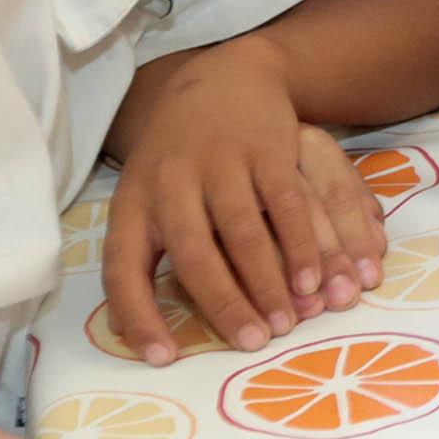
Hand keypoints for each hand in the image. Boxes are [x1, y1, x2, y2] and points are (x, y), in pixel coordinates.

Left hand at [104, 41, 383, 360]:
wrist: (222, 80)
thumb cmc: (180, 159)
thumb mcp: (146, 198)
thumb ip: (143, 256)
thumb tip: (135, 332)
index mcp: (134, 202)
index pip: (123, 268)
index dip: (140, 315)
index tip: (163, 358)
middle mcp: (171, 181)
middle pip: (194, 252)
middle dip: (226, 303)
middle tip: (254, 343)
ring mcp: (221, 162)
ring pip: (245, 231)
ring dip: (270, 280)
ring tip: (291, 320)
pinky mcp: (268, 148)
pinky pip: (288, 203)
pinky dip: (304, 244)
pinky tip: (314, 277)